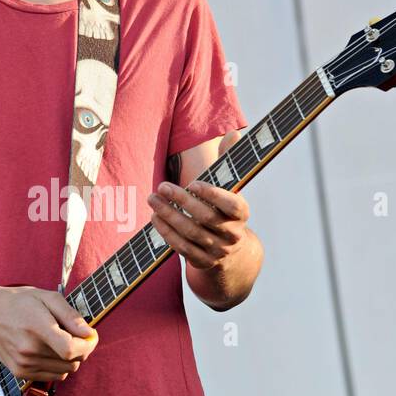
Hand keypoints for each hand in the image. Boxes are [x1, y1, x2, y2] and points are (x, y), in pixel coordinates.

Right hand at [0, 286, 97, 382]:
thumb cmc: (20, 303)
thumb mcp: (48, 298)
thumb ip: (71, 316)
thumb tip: (89, 333)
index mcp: (37, 328)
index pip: (71, 349)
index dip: (88, 345)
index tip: (91, 336)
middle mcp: (29, 350)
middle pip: (73, 362)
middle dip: (82, 350)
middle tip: (75, 335)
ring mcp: (24, 364)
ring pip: (66, 372)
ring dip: (70, 359)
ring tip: (59, 341)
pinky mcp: (21, 373)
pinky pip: (53, 377)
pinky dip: (58, 366)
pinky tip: (49, 351)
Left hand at [146, 135, 249, 271]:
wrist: (232, 253)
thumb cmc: (225, 211)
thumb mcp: (231, 188)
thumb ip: (229, 161)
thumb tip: (233, 133)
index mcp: (242, 214)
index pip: (232, 205)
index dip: (212, 194)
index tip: (192, 182)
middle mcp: (232, 234)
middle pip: (206, 218)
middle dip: (182, 201)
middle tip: (162, 187)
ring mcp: (218, 251)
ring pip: (191, 233)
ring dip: (169, 216)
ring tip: (152, 199)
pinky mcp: (203, 262)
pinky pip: (182, 248)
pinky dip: (167, 233)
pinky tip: (155, 218)